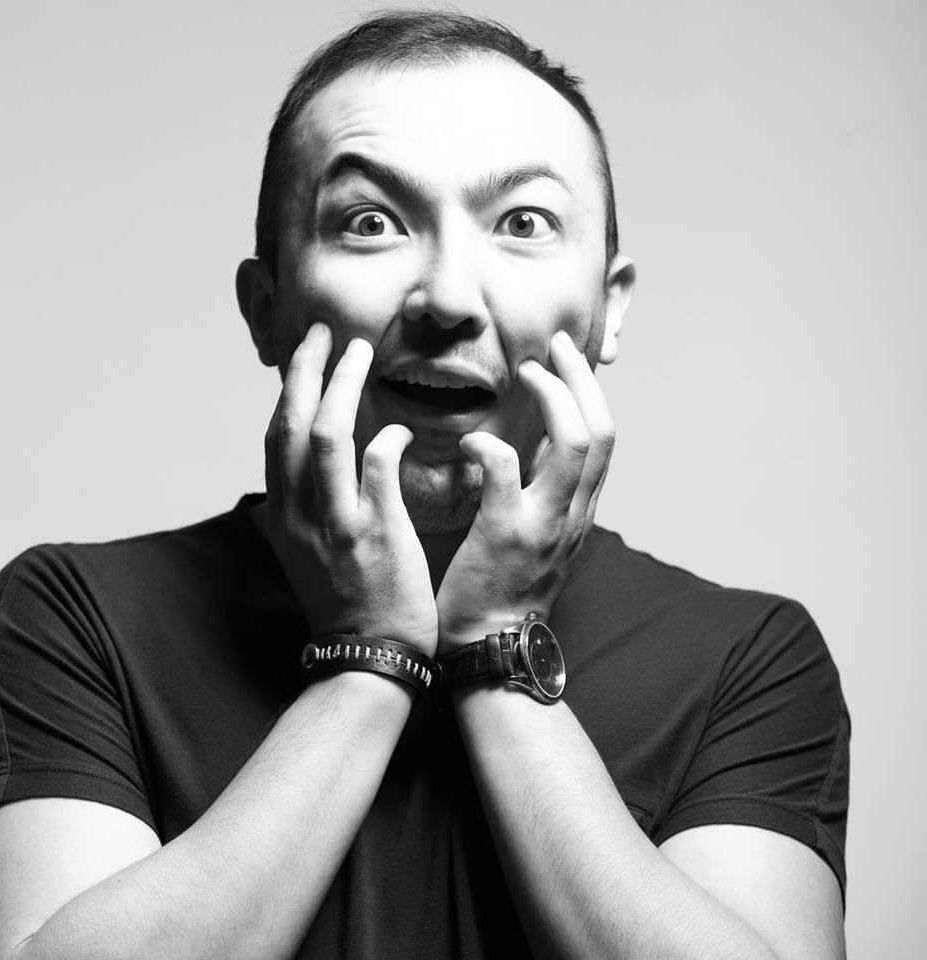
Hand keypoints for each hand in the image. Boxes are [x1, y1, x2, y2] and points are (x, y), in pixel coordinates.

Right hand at [264, 323, 438, 654]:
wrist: (366, 656)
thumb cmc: (345, 600)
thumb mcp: (307, 551)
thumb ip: (303, 508)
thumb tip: (301, 474)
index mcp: (285, 512)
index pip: (278, 435)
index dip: (289, 388)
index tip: (306, 352)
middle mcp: (300, 511)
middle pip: (292, 422)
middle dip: (306, 370)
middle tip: (325, 331)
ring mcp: (336, 522)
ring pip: (326, 436)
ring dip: (341, 387)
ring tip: (361, 353)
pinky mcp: (374, 535)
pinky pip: (376, 471)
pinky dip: (386, 440)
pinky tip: (399, 427)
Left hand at [435, 330, 614, 651]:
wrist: (492, 649)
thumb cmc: (506, 591)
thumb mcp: (544, 539)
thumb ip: (547, 494)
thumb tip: (539, 448)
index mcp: (579, 511)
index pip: (604, 438)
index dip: (590, 392)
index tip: (565, 360)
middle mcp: (573, 514)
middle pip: (601, 431)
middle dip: (582, 379)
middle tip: (554, 347)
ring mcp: (545, 524)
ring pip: (575, 443)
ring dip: (553, 396)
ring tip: (525, 372)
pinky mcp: (505, 533)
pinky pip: (505, 469)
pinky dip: (487, 445)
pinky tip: (468, 444)